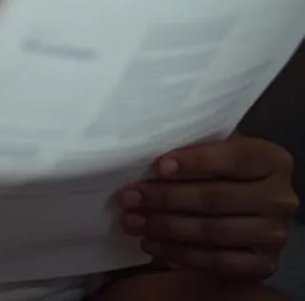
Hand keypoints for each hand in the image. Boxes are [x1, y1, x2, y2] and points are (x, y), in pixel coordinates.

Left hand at [116, 135, 297, 279]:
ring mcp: (274, 235)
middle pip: (215, 199)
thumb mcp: (218, 146)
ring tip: (132, 221)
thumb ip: (195, 145)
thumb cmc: (222, 165)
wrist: (251, 202)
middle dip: (165, 198)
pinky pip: (217, 262)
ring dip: (166, 228)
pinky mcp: (264, 264)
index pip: (232, 159)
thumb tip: (146, 147)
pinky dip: (180, 255)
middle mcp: (280, 198)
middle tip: (128, 197)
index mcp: (272, 160)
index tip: (158, 166)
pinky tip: (152, 245)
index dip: (195, 162)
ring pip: (212, 232)